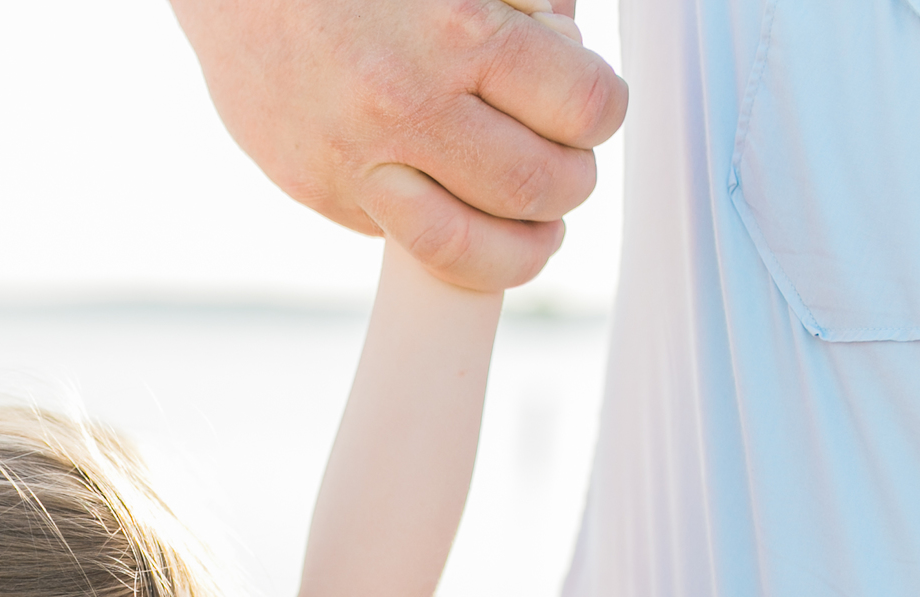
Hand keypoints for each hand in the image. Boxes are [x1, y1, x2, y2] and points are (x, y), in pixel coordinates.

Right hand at [171, 0, 626, 290]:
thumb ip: (525, 4)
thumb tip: (572, 53)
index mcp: (457, 28)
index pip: (584, 108)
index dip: (602, 113)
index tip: (590, 109)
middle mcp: (406, 103)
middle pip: (539, 187)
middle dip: (570, 182)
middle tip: (564, 166)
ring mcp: (355, 158)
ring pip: (469, 250)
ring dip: (522, 248)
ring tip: (534, 226)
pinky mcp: (316, 188)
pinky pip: (401, 239)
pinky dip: (439, 230)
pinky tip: (445, 194)